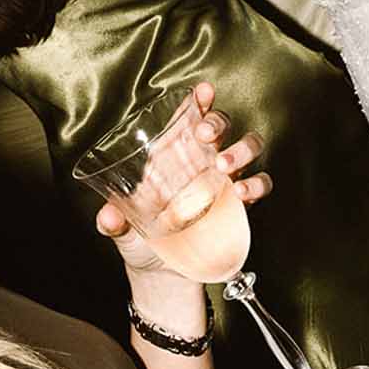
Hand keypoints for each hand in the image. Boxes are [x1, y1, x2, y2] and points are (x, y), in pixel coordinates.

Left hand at [95, 82, 270, 277]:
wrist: (163, 277)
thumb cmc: (141, 241)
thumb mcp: (122, 230)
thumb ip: (113, 221)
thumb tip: (107, 215)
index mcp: (173, 156)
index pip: (189, 119)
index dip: (199, 101)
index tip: (203, 91)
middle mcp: (202, 162)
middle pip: (222, 125)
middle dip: (219, 121)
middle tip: (207, 135)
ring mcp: (224, 180)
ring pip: (248, 148)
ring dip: (241, 150)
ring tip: (225, 166)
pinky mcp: (240, 204)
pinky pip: (261, 184)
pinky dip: (256, 183)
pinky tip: (242, 192)